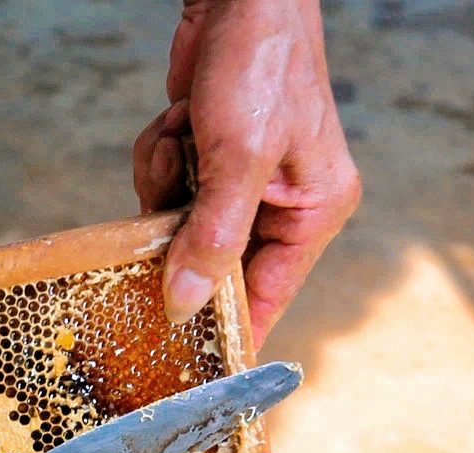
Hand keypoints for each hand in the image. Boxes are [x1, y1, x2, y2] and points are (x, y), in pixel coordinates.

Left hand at [132, 0, 359, 343]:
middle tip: (177, 196)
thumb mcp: (239, 159)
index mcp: (313, 212)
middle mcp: (282, 205)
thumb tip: (185, 307)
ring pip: (176, 226)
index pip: (267, 297)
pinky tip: (179, 120)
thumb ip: (213, 238)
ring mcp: (241, 184)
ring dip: (165, 182)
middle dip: (181, 230)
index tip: (182, 366)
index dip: (224, 331)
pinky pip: (163, 188)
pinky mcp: (205, 162)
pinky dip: (160, 156)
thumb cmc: (261, 65)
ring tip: (188, 135)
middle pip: (211, 265)